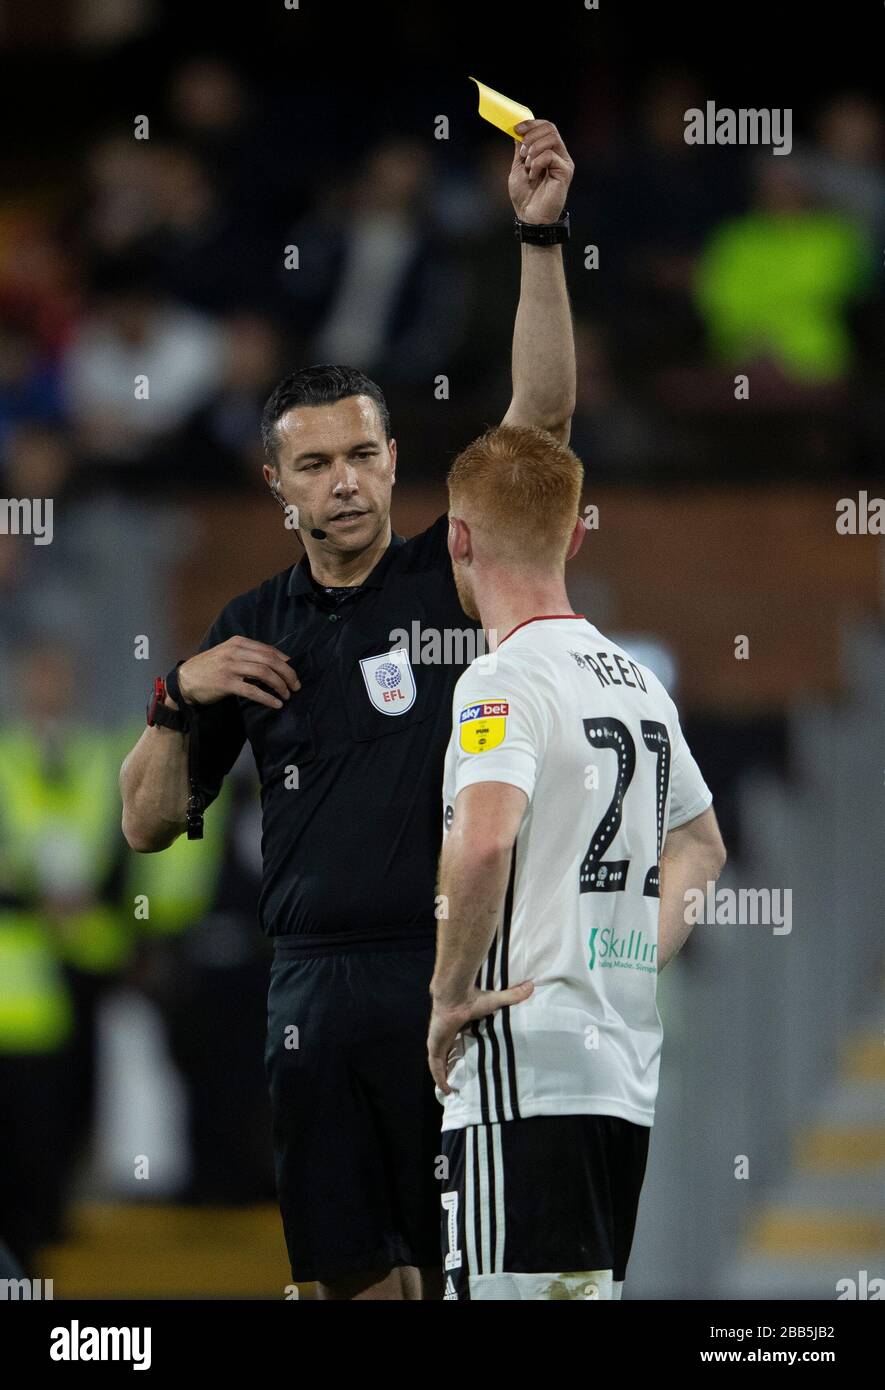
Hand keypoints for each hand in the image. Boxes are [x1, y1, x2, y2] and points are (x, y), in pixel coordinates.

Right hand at [177, 636, 300, 709]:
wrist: (185, 679)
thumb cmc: (210, 667)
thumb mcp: (229, 654)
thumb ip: (248, 655)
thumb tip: (277, 663)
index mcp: (238, 642)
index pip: (269, 650)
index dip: (285, 662)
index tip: (293, 673)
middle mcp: (235, 651)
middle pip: (270, 660)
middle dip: (287, 674)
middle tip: (296, 686)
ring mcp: (230, 667)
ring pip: (264, 673)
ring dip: (280, 685)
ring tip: (287, 695)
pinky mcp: (226, 683)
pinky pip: (252, 691)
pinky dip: (267, 698)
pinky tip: (276, 704)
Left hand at [427, 980, 533, 1093]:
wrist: (455, 994)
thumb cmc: (472, 997)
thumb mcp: (495, 1001)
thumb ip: (512, 996)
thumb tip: (531, 986)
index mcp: (457, 1024)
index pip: (457, 1040)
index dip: (460, 1050)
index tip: (468, 1059)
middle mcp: (446, 1033)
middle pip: (447, 1054)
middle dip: (451, 1066)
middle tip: (460, 1080)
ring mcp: (438, 1041)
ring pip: (440, 1063)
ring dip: (444, 1075)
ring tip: (452, 1090)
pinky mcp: (435, 1046)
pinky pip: (436, 1067)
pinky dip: (440, 1078)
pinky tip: (446, 1089)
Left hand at [509, 119, 573, 224]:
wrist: (530, 216)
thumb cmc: (525, 196)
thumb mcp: (518, 167)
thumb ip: (520, 149)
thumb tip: (518, 130)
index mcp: (548, 151)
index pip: (545, 127)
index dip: (531, 124)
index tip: (516, 129)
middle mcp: (559, 154)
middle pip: (550, 128)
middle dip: (531, 136)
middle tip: (522, 152)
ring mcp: (563, 162)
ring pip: (551, 138)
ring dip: (533, 149)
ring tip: (527, 166)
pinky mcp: (565, 171)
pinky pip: (550, 155)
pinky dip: (537, 163)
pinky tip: (533, 176)